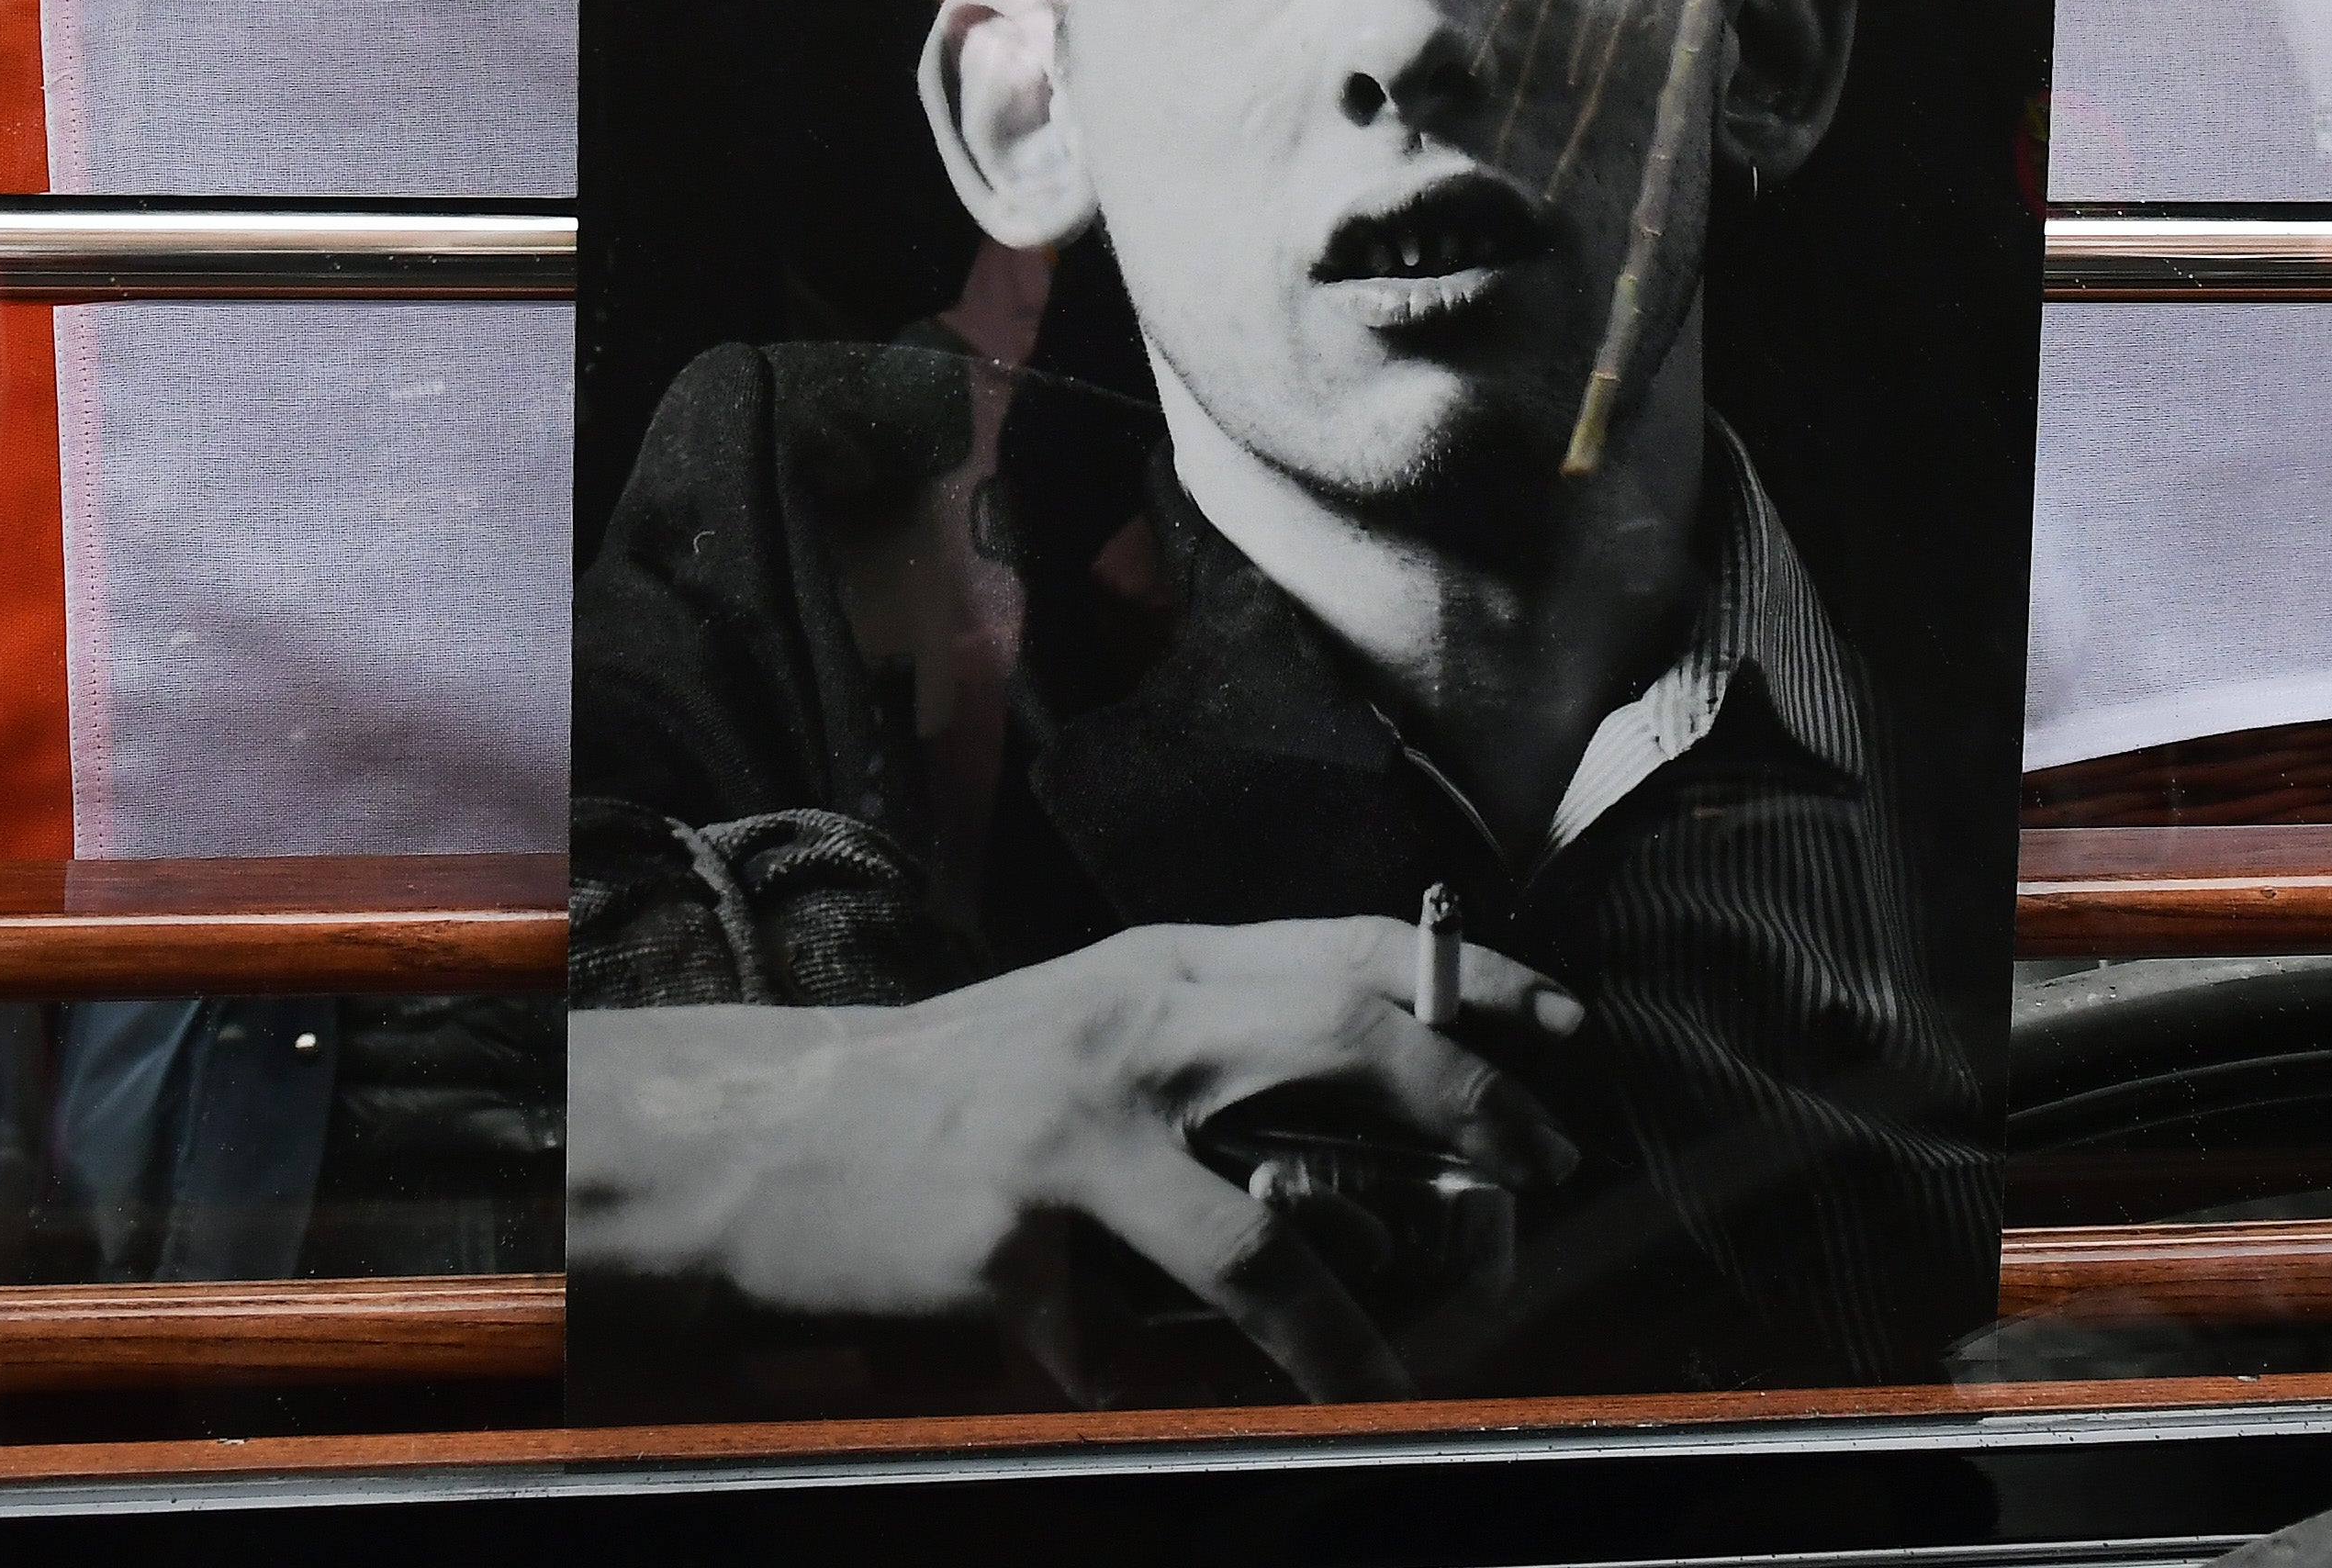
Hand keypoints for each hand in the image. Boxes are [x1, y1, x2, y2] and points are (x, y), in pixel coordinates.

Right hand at [574, 917, 1581, 1403]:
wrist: (767, 1136)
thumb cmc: (951, 1087)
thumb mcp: (1093, 1019)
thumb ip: (1215, 1034)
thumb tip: (1370, 1085)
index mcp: (1161, 971)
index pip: (1352, 950)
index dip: (1474, 984)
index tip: (1564, 1027)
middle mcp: (1131, 1033)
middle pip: (1341, 1041)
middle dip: (1468, 1100)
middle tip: (1542, 1163)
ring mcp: (1071, 1141)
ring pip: (1252, 1241)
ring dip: (1336, 1329)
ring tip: (1379, 1381)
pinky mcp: (1011, 1246)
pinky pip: (1109, 1343)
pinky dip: (1122, 1375)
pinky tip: (1108, 1378)